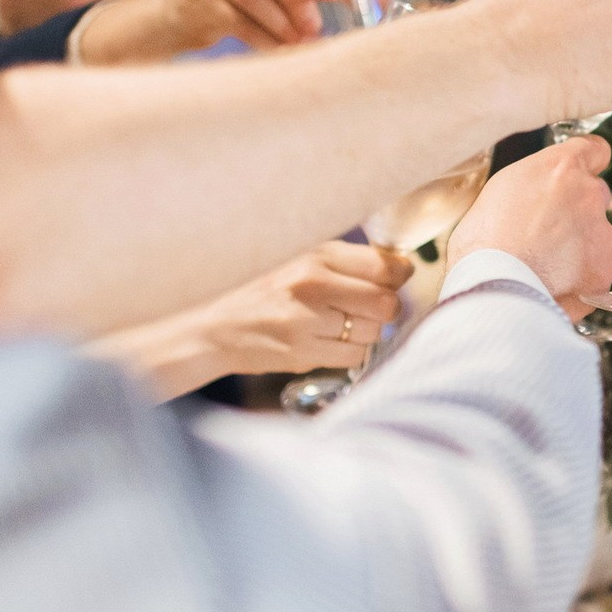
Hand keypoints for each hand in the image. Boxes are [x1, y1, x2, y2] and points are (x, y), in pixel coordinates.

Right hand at [185, 241, 413, 374]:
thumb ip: (342, 261)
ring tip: (341, 325)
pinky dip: (349, 352)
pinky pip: (353, 356)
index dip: (398, 275)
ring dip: (366, 332)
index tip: (394, 280)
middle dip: (385, 308)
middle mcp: (313, 284)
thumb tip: (395, 268)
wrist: (213, 326)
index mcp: (315, 255)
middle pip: (386, 302)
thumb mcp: (297, 259)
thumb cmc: (260, 290)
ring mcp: (307, 321)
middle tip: (371, 308)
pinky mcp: (303, 352)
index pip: (384, 265)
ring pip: (372, 332)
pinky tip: (329, 341)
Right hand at [448, 137, 611, 317]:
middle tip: (548, 230)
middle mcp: (588, 194)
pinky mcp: (603, 268)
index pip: (595, 150)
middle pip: (595, 194)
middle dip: (578, 209)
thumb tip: (541, 191)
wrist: (492, 285)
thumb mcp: (501, 189)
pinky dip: (581, 275)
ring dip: (580, 243)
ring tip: (545, 261)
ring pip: (598, 233)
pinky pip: (597, 267)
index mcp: (561, 168)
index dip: (588, 162)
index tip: (583, 171)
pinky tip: (554, 281)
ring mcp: (601, 232)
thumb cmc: (482, 240)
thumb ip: (534, 183)